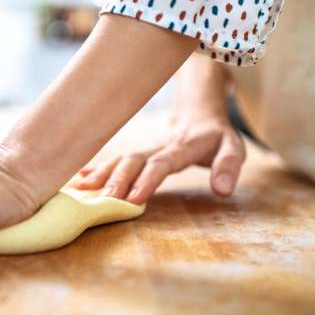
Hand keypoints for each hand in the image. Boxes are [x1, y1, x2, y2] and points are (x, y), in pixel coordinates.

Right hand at [76, 114, 245, 203]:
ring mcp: (145, 148)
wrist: (199, 114)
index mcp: (182, 147)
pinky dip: (97, 168)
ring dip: (102, 174)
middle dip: (117, 180)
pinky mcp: (138, 153)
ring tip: (82, 190)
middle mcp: (159, 146)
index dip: (147, 180)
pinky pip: (115, 159)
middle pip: (134, 161)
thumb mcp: (234, 148)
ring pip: (121, 159)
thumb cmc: (217, 137)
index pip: (161, 163)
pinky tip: (80, 179)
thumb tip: (222, 189)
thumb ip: (229, 166)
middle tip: (102, 201)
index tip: (133, 199)